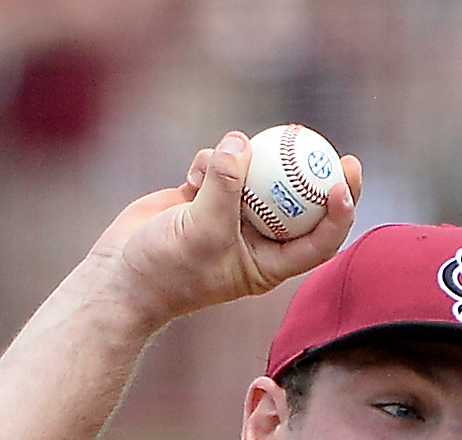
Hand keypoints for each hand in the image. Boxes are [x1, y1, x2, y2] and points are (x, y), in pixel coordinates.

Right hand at [89, 132, 361, 331]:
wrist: (120, 275)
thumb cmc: (167, 270)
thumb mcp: (203, 230)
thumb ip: (226, 186)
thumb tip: (241, 141)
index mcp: (269, 264)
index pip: (319, 242)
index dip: (338, 214)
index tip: (342, 184)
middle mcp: (257, 239)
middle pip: (300, 203)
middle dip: (317, 175)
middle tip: (331, 148)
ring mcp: (232, 214)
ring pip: (256, 174)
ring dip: (240, 163)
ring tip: (212, 174)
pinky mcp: (205, 194)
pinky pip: (222, 164)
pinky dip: (211, 161)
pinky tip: (192, 175)